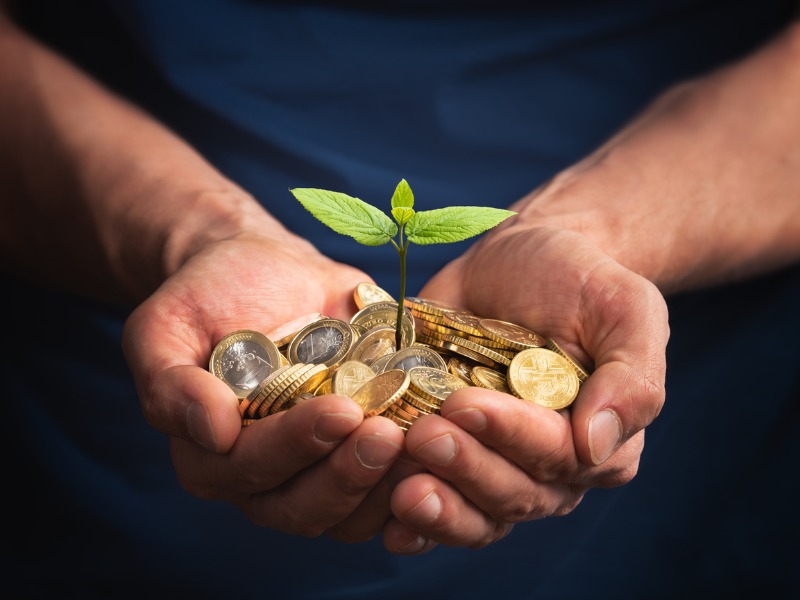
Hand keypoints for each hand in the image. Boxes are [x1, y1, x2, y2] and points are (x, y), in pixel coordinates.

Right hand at [122, 229, 407, 537]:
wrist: (264, 271)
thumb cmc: (208, 296)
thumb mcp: (165, 327)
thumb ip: (169, 383)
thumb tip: (210, 432)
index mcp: (212, 456)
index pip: (251, 470)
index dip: (296, 447)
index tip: (339, 411)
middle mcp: (267, 476)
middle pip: (306, 506)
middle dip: (348, 475)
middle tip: (387, 435)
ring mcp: (319, 467)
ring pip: (353, 510)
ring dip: (390, 486)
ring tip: (426, 445)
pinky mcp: (360, 451)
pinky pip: (390, 485)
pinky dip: (418, 473)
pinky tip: (448, 445)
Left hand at [381, 226, 668, 552]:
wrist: (518, 262)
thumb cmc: (578, 280)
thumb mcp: (623, 308)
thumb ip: (632, 377)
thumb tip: (598, 446)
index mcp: (599, 439)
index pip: (557, 455)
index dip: (510, 436)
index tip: (464, 406)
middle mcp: (550, 468)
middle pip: (512, 493)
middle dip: (465, 468)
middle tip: (423, 435)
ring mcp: (496, 465)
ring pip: (475, 513)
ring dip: (438, 508)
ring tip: (399, 485)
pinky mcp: (453, 458)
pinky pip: (440, 507)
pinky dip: (415, 525)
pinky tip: (389, 525)